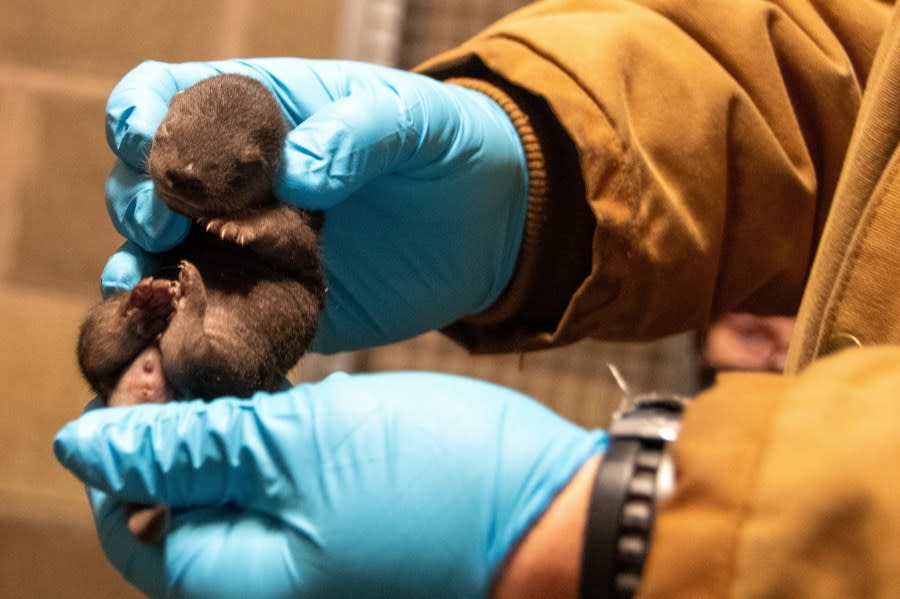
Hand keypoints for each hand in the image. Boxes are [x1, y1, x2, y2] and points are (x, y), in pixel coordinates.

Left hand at [55, 372, 604, 598]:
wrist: (547, 509)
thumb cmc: (431, 485)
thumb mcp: (297, 450)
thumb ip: (185, 451)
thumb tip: (84, 447)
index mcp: (231, 577)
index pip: (125, 513)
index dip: (119, 429)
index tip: (141, 350)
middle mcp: (259, 574)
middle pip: (169, 492)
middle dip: (165, 408)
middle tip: (183, 328)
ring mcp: (301, 547)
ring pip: (222, 474)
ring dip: (212, 406)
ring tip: (224, 335)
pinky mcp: (336, 514)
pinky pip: (271, 470)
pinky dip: (259, 417)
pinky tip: (268, 367)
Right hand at [102, 59, 529, 351]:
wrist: (488, 226)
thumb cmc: (445, 150)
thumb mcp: (414, 120)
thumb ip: (359, 131)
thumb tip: (300, 174)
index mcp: (257, 114)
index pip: (167, 99)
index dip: (140, 115)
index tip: (145, 143)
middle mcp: (236, 184)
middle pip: (145, 184)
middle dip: (136, 201)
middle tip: (164, 225)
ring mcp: (246, 249)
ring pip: (163, 259)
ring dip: (143, 274)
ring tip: (154, 292)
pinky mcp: (271, 308)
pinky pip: (214, 322)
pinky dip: (187, 335)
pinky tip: (181, 346)